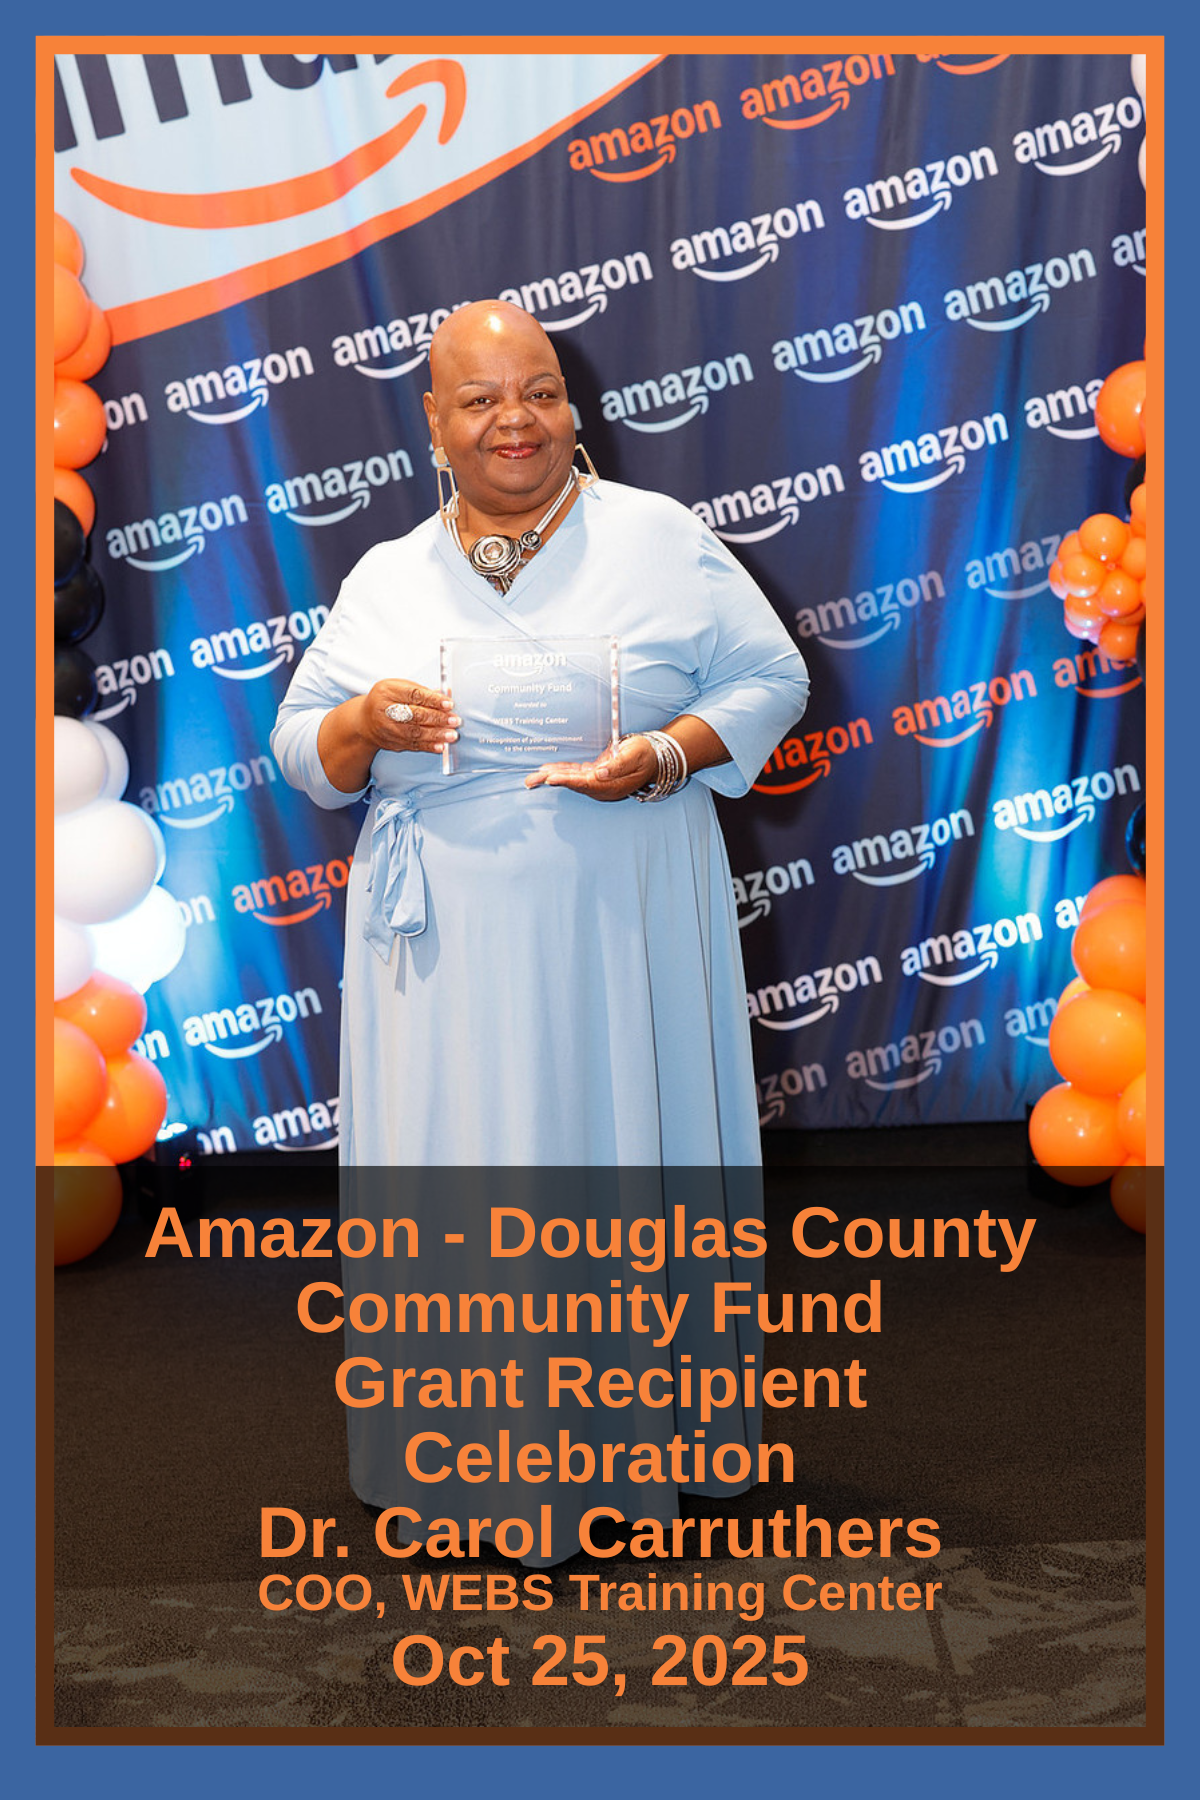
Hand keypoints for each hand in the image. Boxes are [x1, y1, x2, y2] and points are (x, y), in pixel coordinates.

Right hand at [359, 680, 458, 754]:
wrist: (364, 721)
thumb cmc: (387, 700)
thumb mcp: (399, 688)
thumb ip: (422, 691)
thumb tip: (446, 694)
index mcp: (387, 690)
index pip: (413, 694)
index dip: (433, 700)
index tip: (449, 704)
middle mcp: (384, 709)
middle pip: (415, 714)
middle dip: (438, 718)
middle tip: (454, 720)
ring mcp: (387, 728)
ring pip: (415, 732)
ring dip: (436, 734)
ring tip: (452, 735)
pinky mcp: (392, 742)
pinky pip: (412, 745)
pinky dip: (428, 746)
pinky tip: (441, 746)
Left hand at [524, 734, 656, 800]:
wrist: (654, 758)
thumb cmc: (645, 753)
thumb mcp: (635, 754)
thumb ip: (618, 764)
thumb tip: (600, 773)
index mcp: (612, 785)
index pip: (586, 783)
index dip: (567, 781)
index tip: (552, 778)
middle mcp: (602, 787)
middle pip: (573, 784)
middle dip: (551, 781)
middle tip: (530, 781)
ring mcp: (597, 782)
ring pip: (571, 779)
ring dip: (551, 777)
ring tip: (531, 778)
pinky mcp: (595, 774)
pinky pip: (574, 774)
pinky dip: (560, 771)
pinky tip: (546, 770)